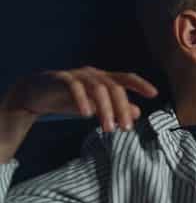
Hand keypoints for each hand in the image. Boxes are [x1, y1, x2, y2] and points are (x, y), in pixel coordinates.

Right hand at [1, 67, 157, 132]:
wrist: (34, 94)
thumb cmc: (68, 99)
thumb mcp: (94, 106)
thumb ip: (114, 108)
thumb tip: (137, 112)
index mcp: (103, 79)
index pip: (126, 78)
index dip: (141, 84)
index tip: (154, 94)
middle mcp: (93, 74)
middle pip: (114, 88)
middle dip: (122, 108)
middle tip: (126, 128)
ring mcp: (76, 75)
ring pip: (97, 88)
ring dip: (105, 109)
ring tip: (108, 128)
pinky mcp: (59, 78)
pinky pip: (74, 86)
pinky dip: (82, 100)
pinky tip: (86, 114)